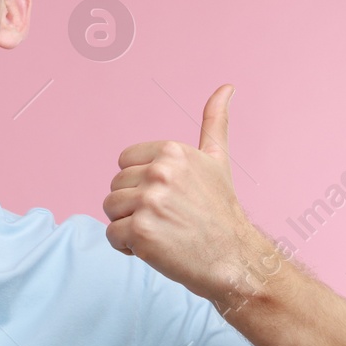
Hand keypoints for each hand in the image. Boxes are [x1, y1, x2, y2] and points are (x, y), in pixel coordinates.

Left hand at [102, 84, 263, 303]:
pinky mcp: (140, 231)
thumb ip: (215, 122)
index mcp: (172, 151)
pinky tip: (156, 248)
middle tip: (168, 219)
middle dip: (134, 206)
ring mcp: (149, 202)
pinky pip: (112, 236)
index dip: (140, 184)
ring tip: (162, 232)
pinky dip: (127, 247)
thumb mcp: (218, 160)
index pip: (124, 163)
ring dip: (129, 226)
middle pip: (115, 187)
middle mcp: (160, 172)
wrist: (234, 258)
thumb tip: (226, 87)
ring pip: (110, 210)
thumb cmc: (221, 212)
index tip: (167, 197)